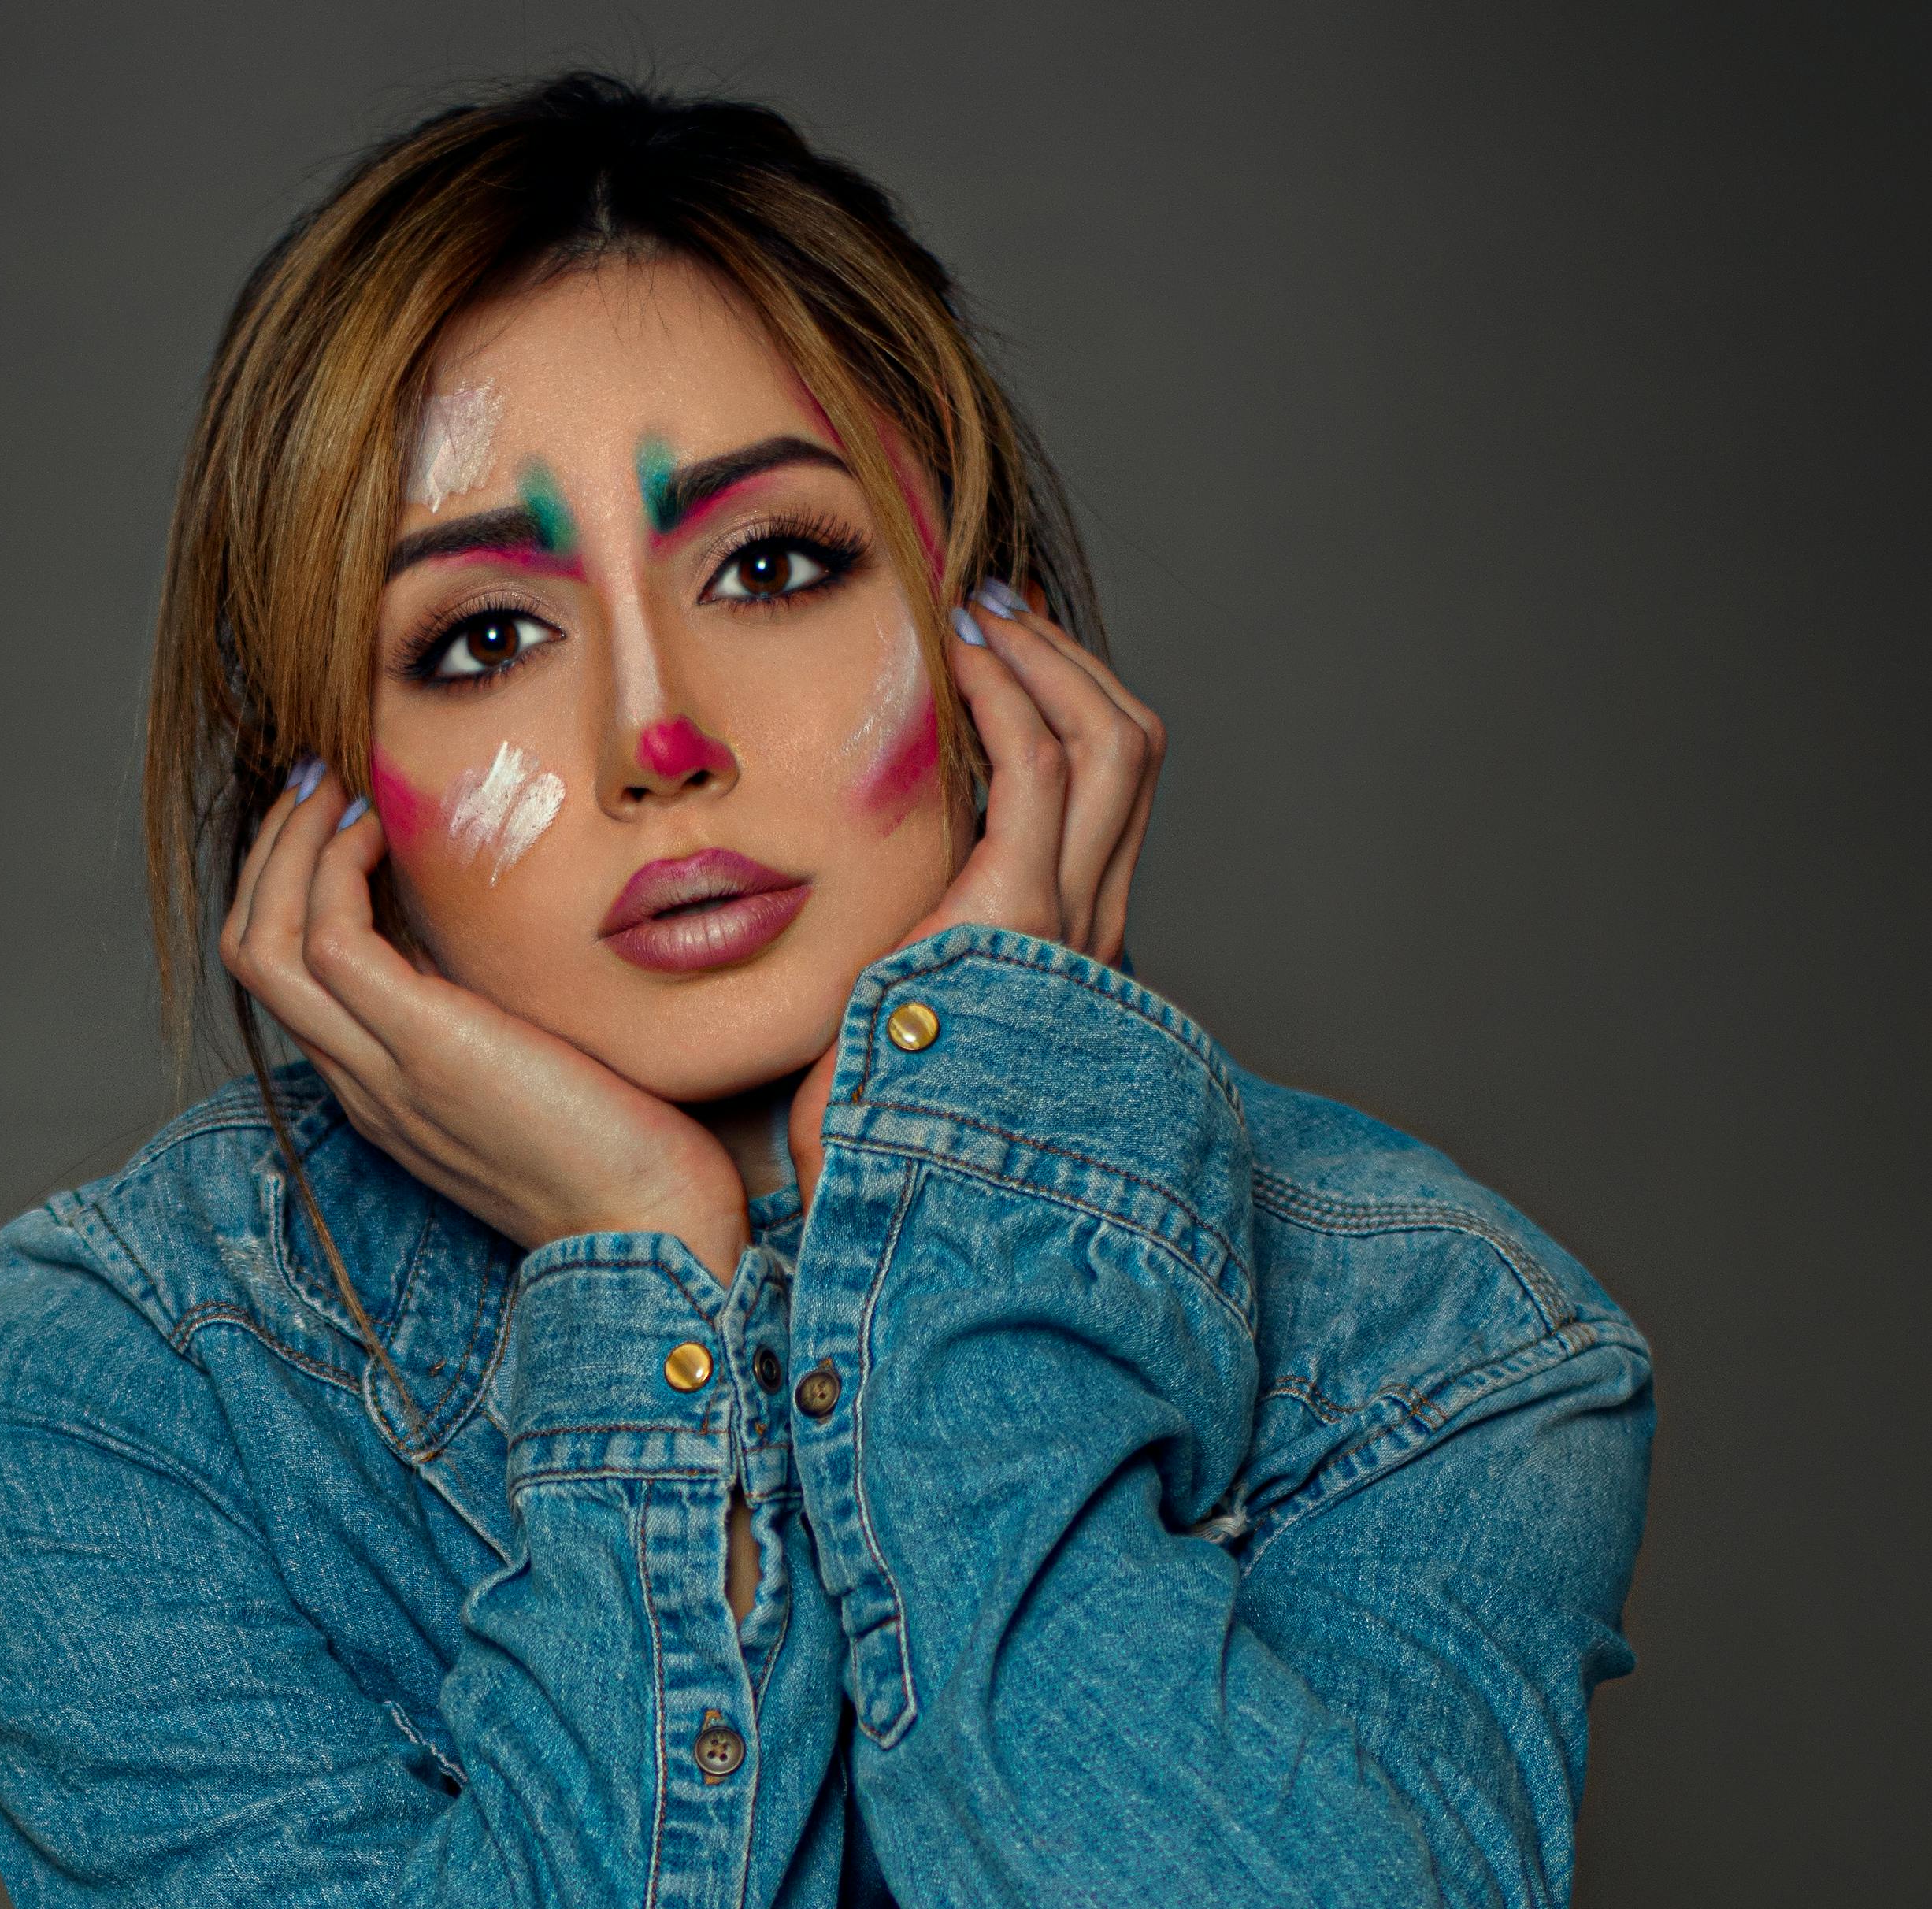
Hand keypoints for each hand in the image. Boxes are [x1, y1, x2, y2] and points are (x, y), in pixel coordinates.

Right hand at [222, 769, 752, 1280]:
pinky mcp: (424, 1050)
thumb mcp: (533, 1061)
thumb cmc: (622, 1150)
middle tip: (322, 779)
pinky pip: (329, 940)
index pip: (284, 976)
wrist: (651, 1232)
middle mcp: (363, 1083)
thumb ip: (489, 1007)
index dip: (291, 884)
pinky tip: (386, 829)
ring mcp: (383, 1072)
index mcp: (382, 1087)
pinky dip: (339, 867)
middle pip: (250, 951)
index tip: (341, 816)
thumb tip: (483, 922)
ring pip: (262, 943)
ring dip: (290, 845)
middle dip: (272, 851)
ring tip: (342, 786)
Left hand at [788, 594, 1165, 1194]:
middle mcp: (1091, 933)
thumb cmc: (869, 1129)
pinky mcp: (1022, 916)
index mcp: (1069, 955)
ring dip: (1045, 659)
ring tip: (978, 615)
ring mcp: (1070, 923)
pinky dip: (1009, 693)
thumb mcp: (898, 1017)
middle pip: (1133, 754)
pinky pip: (1044, 767)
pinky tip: (959, 660)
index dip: (1068, 710)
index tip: (998, 658)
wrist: (879, 1200)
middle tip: (993, 615)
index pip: (1108, 800)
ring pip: (1113, 742)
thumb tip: (869, 901)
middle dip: (1069, 665)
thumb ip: (913, 953)